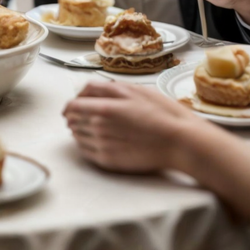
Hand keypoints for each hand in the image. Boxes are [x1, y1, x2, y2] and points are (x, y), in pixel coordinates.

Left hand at [64, 80, 198, 172]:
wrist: (179, 142)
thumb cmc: (161, 113)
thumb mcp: (135, 90)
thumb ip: (107, 88)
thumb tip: (86, 91)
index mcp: (104, 107)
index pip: (73, 105)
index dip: (70, 104)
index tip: (72, 106)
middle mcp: (99, 127)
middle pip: (72, 120)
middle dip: (74, 116)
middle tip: (81, 115)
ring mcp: (102, 145)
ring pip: (77, 136)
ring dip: (79, 130)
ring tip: (91, 127)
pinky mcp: (108, 161)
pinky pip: (85, 152)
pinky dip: (85, 145)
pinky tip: (96, 141)